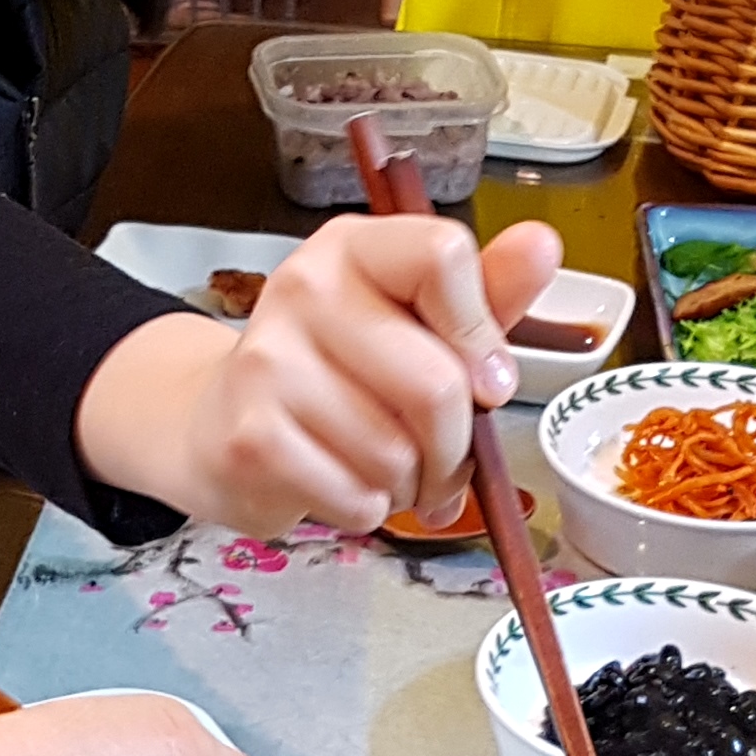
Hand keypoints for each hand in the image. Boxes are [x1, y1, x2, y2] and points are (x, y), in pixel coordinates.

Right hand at [78, 212, 567, 533]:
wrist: (212, 425)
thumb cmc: (331, 374)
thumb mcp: (408, 322)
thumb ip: (482, 293)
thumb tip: (543, 244)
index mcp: (353, 248)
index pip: (442, 256)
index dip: (481, 332)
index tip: (486, 378)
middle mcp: (303, 288)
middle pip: (436, 383)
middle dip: (456, 446)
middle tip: (445, 462)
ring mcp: (268, 364)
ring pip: (398, 453)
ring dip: (411, 485)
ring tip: (387, 473)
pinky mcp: (250, 439)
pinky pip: (357, 498)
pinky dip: (367, 511)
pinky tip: (343, 487)